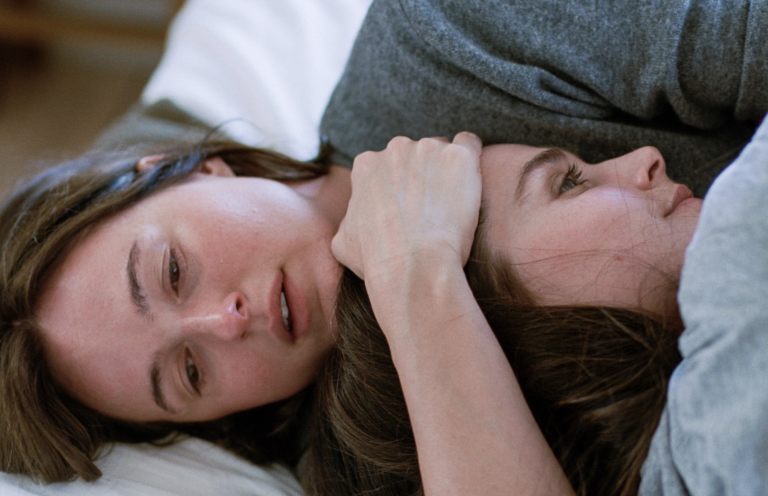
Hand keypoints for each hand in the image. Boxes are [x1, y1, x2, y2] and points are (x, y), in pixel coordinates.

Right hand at [332, 132, 481, 283]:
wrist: (412, 267)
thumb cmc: (378, 260)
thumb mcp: (345, 241)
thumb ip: (351, 220)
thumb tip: (355, 221)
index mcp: (366, 165)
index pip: (388, 164)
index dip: (401, 185)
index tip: (411, 205)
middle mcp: (395, 149)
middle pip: (416, 154)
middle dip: (425, 175)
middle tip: (433, 207)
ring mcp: (428, 149)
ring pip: (442, 151)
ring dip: (448, 171)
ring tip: (454, 205)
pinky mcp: (458, 157)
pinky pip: (469, 144)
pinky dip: (471, 161)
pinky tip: (471, 185)